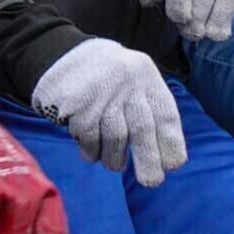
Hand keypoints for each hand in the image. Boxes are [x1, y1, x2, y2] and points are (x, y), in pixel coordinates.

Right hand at [32, 39, 188, 184]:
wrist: (61, 52)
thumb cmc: (108, 79)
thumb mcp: (135, 83)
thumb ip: (150, 112)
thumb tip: (163, 157)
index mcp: (147, 79)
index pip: (166, 116)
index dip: (171, 144)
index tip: (172, 166)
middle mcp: (127, 84)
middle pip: (142, 130)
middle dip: (148, 161)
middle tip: (151, 181)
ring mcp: (100, 93)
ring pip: (114, 138)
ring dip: (114, 158)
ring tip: (113, 163)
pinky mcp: (76, 103)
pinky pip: (88, 137)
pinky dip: (91, 151)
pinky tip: (91, 153)